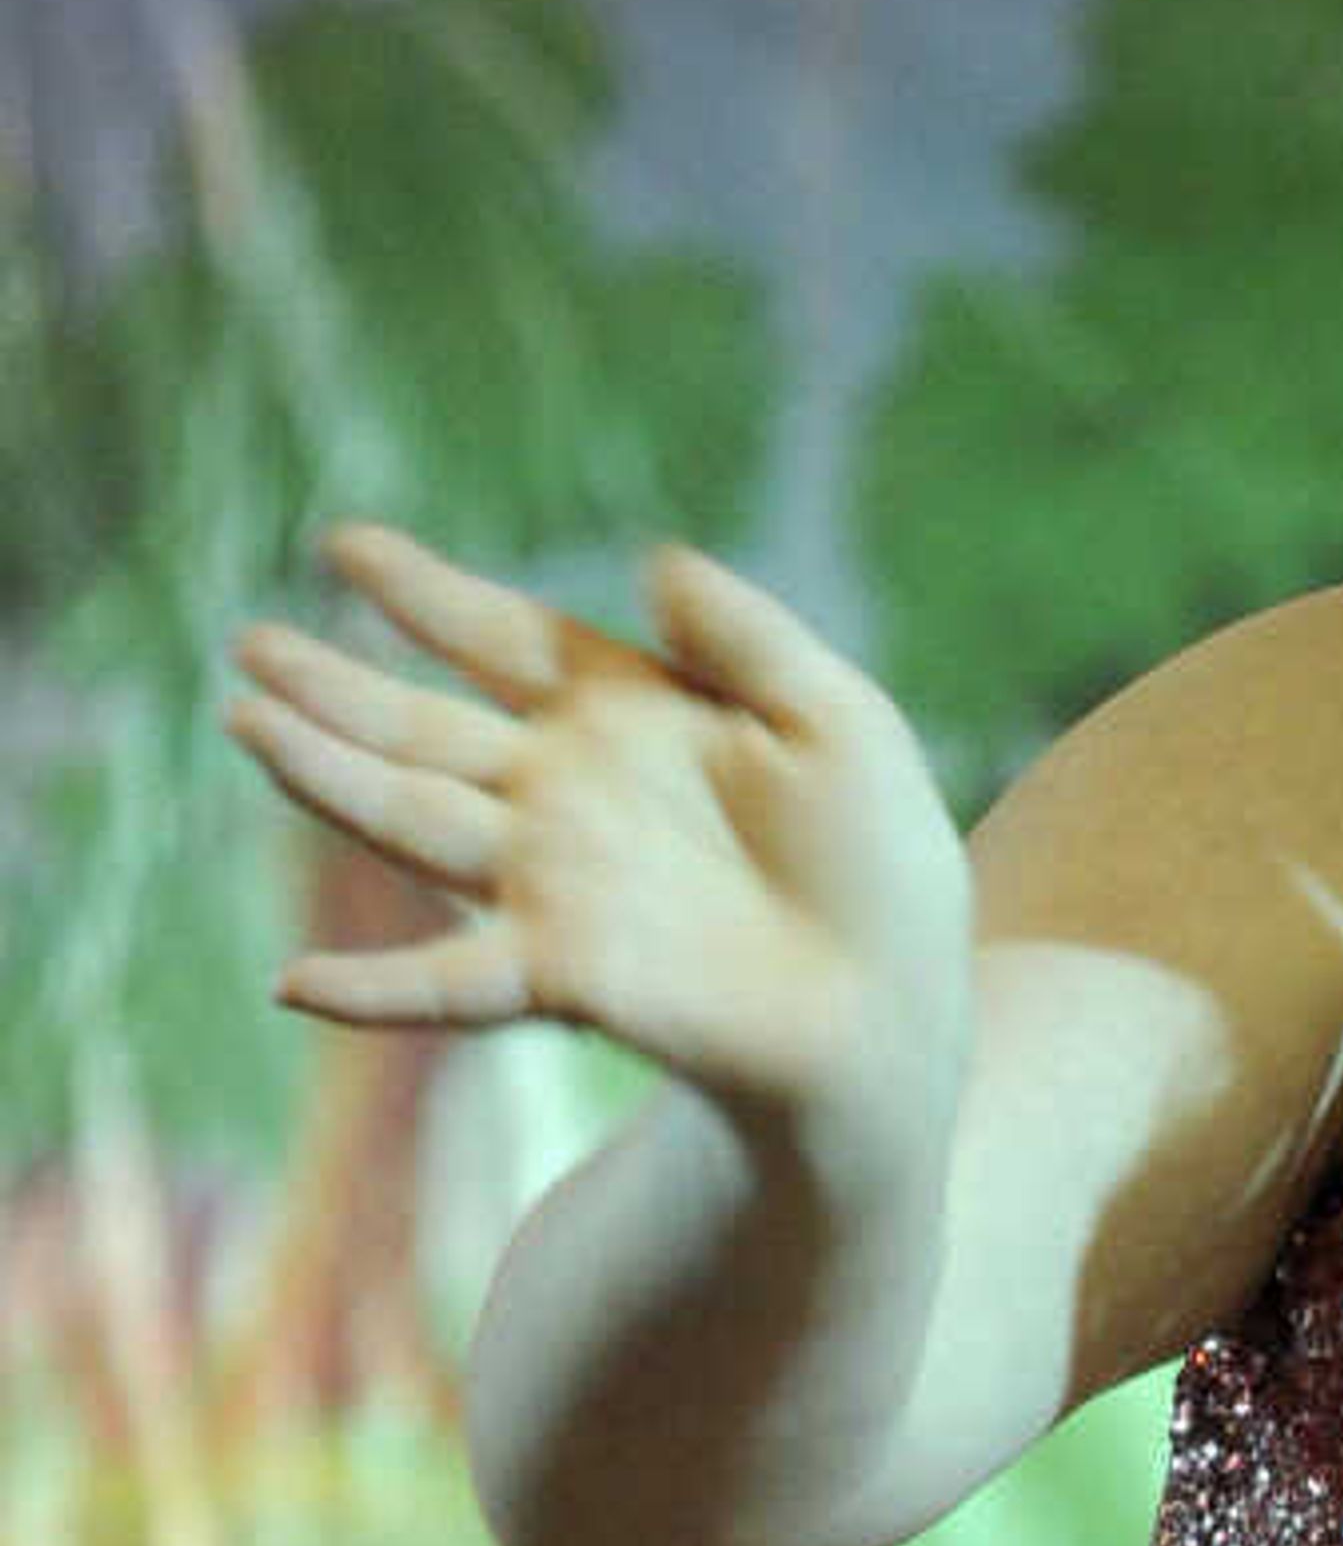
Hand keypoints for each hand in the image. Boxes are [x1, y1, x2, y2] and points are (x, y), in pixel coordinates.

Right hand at [226, 525, 971, 1167]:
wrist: (895, 1001)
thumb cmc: (882, 865)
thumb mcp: (836, 717)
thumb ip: (746, 637)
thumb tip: (658, 559)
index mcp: (628, 716)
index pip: (503, 636)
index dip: (424, 592)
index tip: (342, 544)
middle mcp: (569, 796)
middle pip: (423, 727)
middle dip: (335, 687)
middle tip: (250, 643)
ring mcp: (555, 883)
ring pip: (410, 819)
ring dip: (325, 777)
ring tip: (245, 723)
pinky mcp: (564, 971)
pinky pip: (447, 983)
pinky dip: (371, 990)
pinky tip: (293, 986)